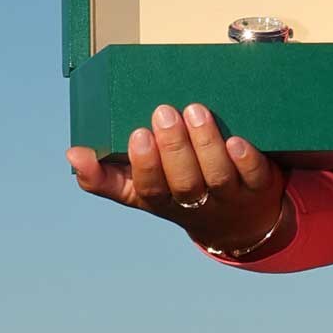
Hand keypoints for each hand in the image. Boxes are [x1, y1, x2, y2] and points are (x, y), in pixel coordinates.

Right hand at [65, 103, 291, 258]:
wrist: (239, 222)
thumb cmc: (181, 192)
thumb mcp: (142, 190)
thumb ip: (106, 174)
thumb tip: (73, 153)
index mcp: (161, 201)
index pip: (148, 190)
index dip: (142, 166)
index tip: (136, 135)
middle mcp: (194, 203)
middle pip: (183, 183)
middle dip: (173, 149)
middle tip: (163, 112)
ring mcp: (229, 197)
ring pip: (217, 176)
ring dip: (205, 145)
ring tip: (195, 111)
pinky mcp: (259, 187)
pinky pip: (254, 176)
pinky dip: (245, 159)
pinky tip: (237, 140)